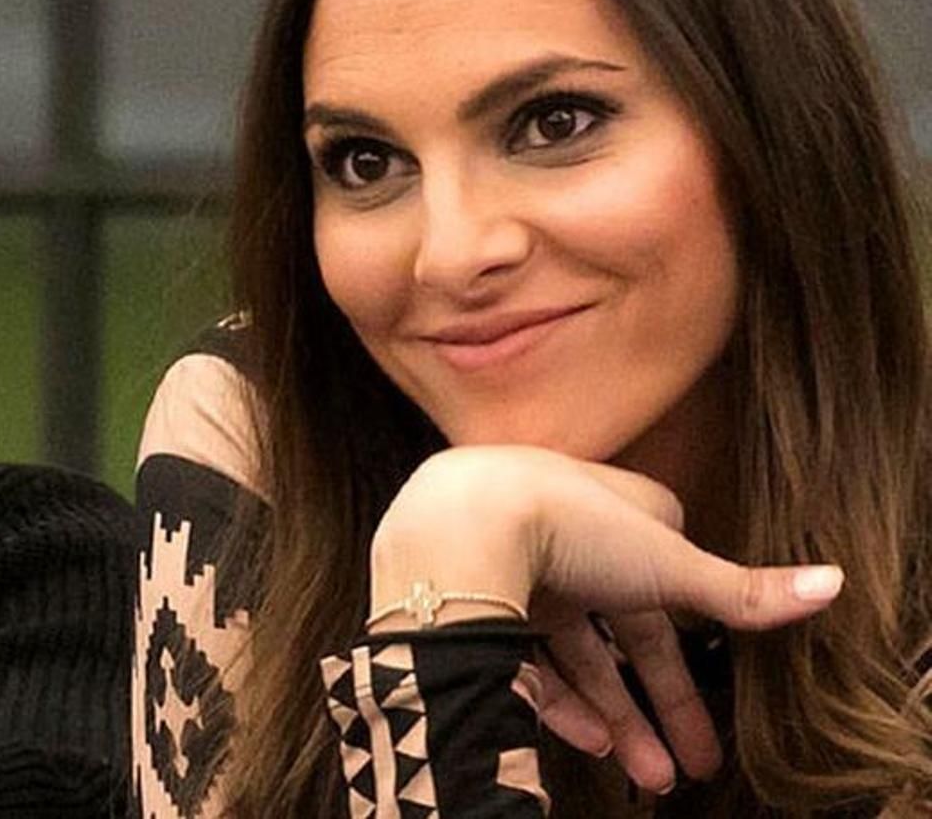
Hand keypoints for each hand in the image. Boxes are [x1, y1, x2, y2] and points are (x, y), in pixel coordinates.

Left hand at [370, 446, 842, 793]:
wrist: (458, 527)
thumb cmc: (569, 524)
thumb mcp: (670, 564)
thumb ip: (743, 591)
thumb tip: (833, 584)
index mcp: (622, 515)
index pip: (671, 580)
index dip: (695, 639)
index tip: (717, 688)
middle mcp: (571, 541)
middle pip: (628, 634)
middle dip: (663, 704)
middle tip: (693, 765)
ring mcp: (525, 573)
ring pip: (581, 658)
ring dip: (618, 719)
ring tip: (651, 777)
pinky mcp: (483, 605)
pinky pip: (528, 663)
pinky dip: (561, 704)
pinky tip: (593, 747)